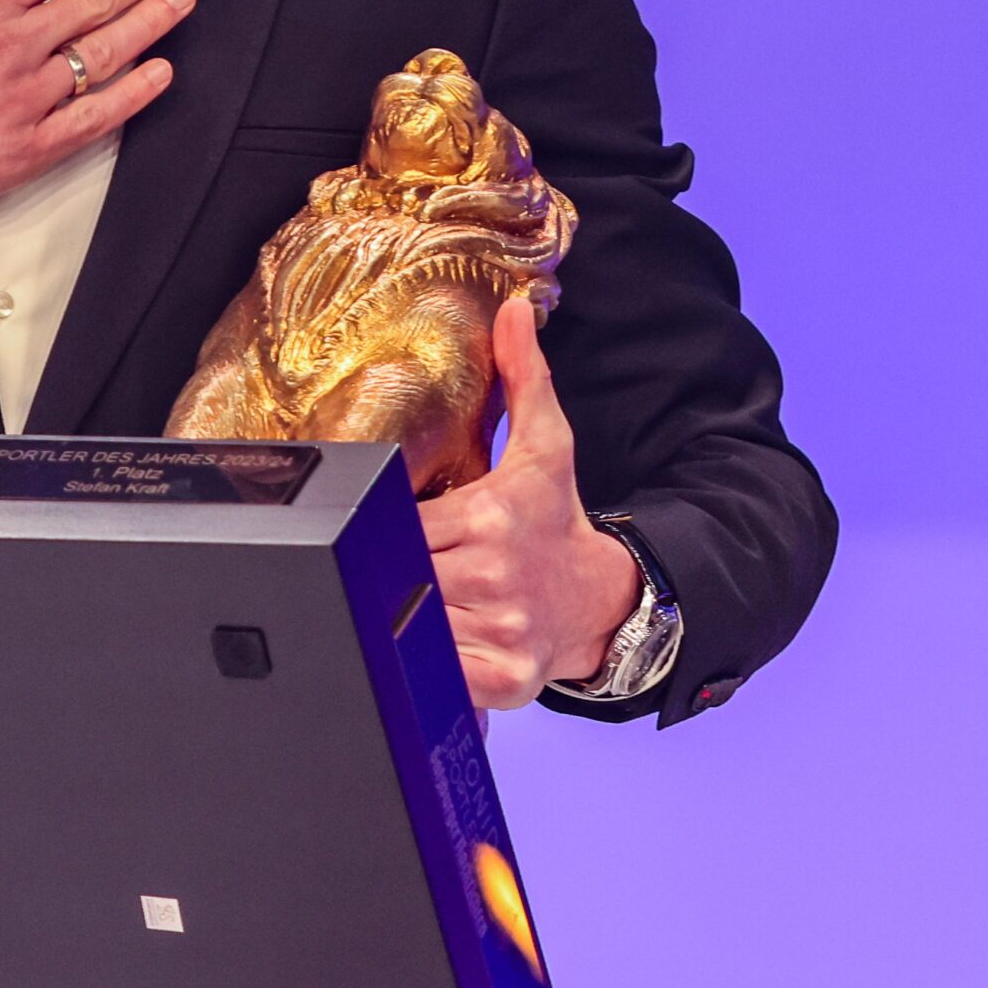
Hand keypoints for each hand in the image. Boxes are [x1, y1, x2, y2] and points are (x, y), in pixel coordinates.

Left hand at [418, 295, 641, 708]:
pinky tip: (431, 643)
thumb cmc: (555, 520)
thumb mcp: (545, 446)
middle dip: (388, 569)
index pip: (398, 522)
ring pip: (409, 623)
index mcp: (490, 517)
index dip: (383, 526)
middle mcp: (493, 576)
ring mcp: (498, 631)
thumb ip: (523, 377)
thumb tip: (514, 308)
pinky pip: (435, 672)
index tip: (385, 526)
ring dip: (401, 615)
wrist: (603, 598)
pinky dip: (423, 663)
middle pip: (397, 571)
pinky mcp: (501, 679)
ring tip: (414, 600)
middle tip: (395, 565)